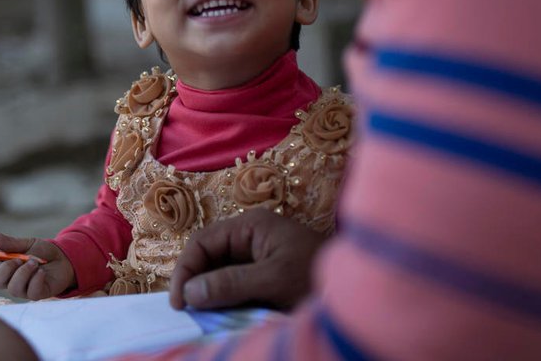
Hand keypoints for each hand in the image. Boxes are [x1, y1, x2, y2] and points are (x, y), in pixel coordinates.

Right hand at [0, 232, 75, 299]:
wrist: (64, 259)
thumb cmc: (42, 253)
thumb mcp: (28, 244)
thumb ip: (12, 243)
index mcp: (3, 266)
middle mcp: (10, 280)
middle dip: (5, 269)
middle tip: (18, 259)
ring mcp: (23, 289)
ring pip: (13, 288)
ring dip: (23, 272)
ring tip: (34, 262)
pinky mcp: (37, 294)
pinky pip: (31, 292)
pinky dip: (35, 279)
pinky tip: (41, 271)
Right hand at [168, 209, 328, 310]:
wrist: (361, 290)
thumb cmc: (318, 275)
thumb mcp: (273, 279)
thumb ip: (231, 284)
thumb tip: (190, 293)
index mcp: (251, 225)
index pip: (203, 242)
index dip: (185, 270)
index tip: (179, 302)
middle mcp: (252, 235)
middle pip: (210, 256)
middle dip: (196, 282)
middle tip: (188, 312)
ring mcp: (260, 254)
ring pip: (221, 272)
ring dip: (210, 293)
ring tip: (202, 315)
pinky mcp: (268, 274)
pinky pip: (237, 284)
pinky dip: (227, 299)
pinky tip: (223, 312)